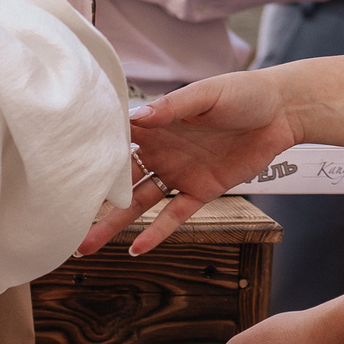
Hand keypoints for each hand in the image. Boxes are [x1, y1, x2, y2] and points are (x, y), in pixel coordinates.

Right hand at [79, 71, 298, 256]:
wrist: (283, 111)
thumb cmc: (244, 93)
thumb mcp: (208, 94)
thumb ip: (173, 107)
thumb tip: (135, 118)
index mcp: (158, 122)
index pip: (116, 137)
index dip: (90, 150)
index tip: (59, 166)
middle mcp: (162, 149)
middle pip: (120, 176)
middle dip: (93, 195)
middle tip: (61, 217)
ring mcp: (179, 171)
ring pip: (139, 202)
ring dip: (115, 222)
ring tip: (86, 244)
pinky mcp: (202, 190)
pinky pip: (174, 214)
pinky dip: (157, 232)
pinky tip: (137, 250)